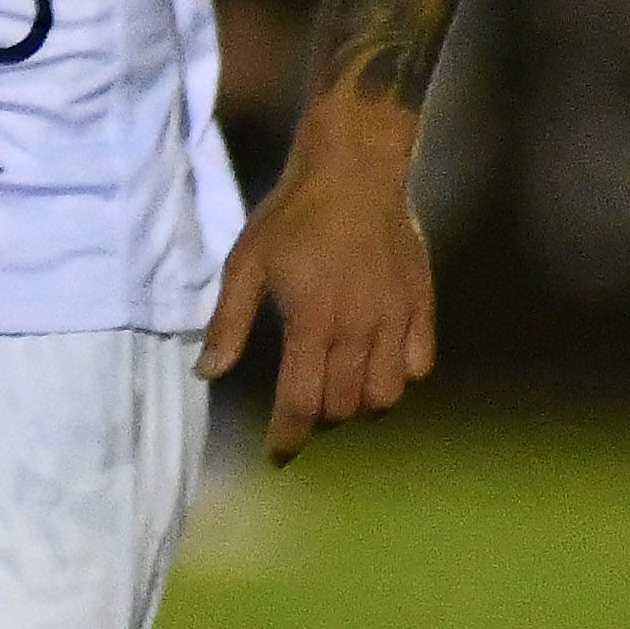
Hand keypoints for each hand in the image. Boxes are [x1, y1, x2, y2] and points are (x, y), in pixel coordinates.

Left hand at [199, 85, 435, 462]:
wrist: (355, 172)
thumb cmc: (292, 216)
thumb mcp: (245, 265)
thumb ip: (229, 324)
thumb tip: (208, 373)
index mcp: (313, 323)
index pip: (302, 403)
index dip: (288, 438)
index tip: (277, 456)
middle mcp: (360, 329)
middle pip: (344, 406)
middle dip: (318, 418)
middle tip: (301, 405)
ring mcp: (397, 318)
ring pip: (386, 395)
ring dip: (359, 404)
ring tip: (337, 388)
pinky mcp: (421, 305)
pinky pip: (418, 364)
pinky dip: (398, 377)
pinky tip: (376, 364)